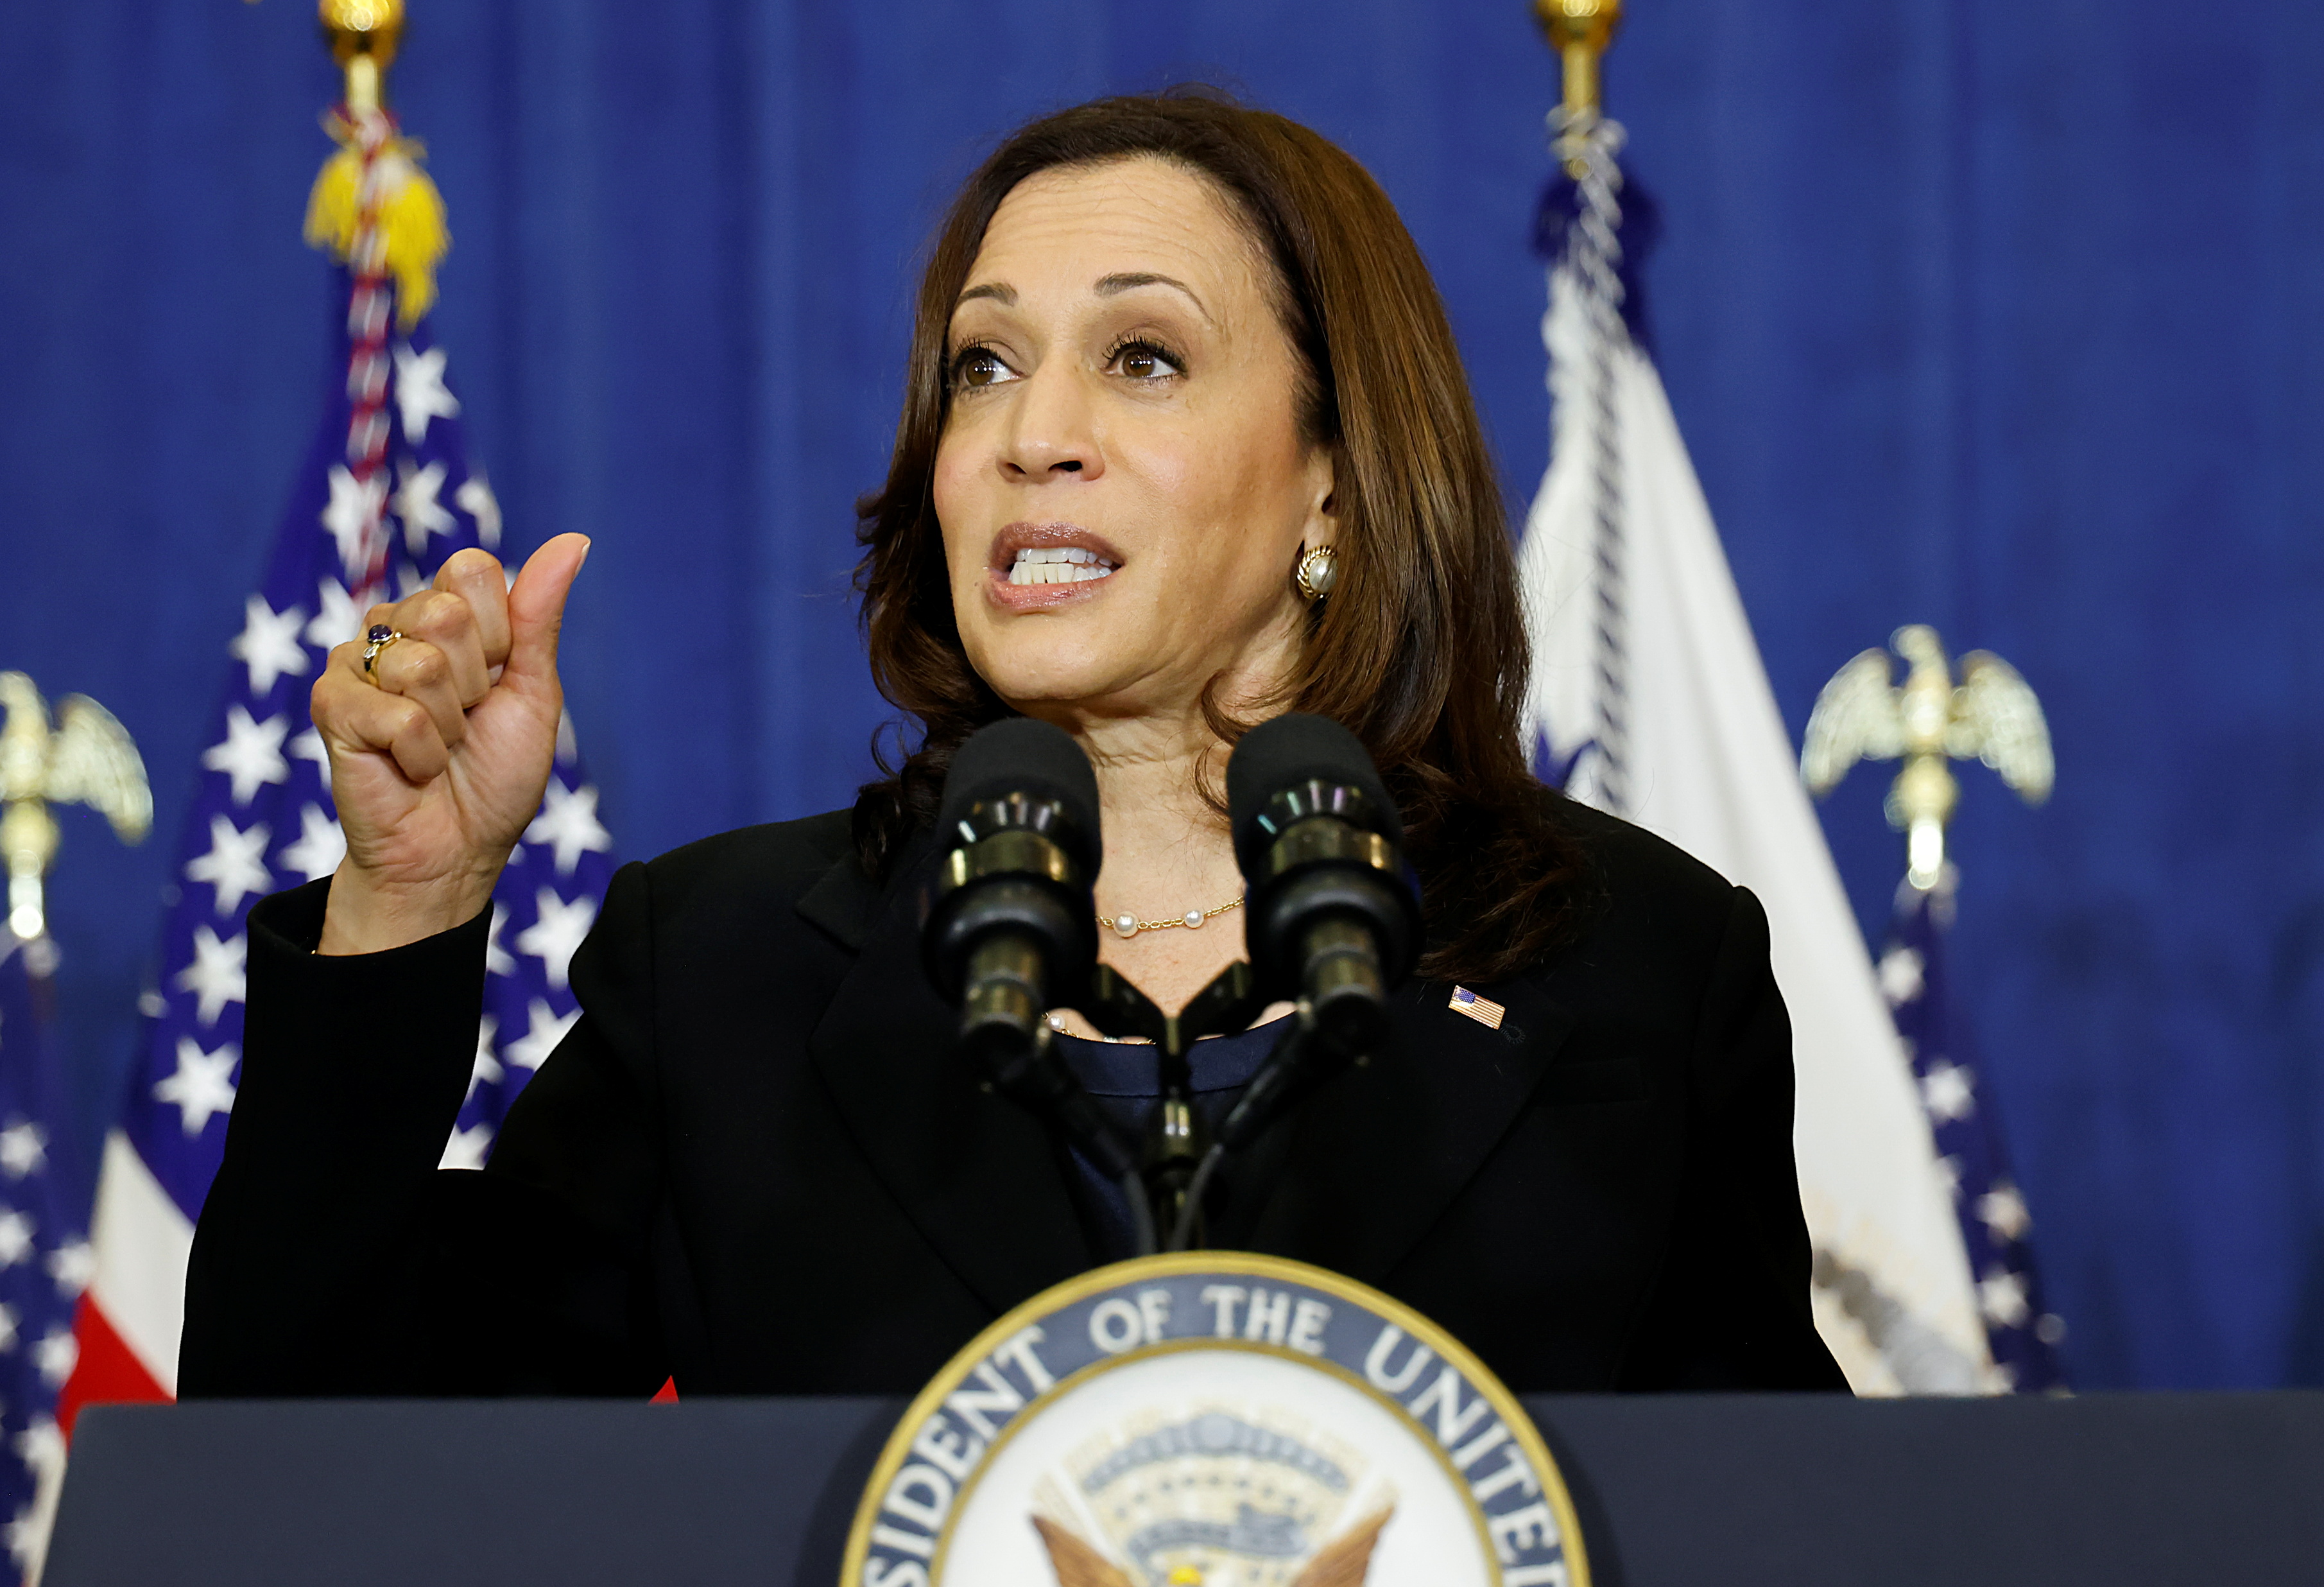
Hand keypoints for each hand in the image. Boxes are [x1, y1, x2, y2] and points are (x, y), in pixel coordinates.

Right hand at [311, 534, 590, 954]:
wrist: (458, 849)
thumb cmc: (496, 774)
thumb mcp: (534, 691)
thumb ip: (539, 616)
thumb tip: (574, 540)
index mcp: (445, 615)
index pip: (472, 570)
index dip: (501, 635)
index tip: (499, 680)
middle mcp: (394, 627)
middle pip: (444, 611)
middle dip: (474, 682)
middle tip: (466, 720)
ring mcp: (354, 662)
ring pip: (420, 664)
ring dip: (449, 725)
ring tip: (437, 748)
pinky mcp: (328, 705)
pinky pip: (396, 715)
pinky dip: (421, 755)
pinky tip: (409, 768)